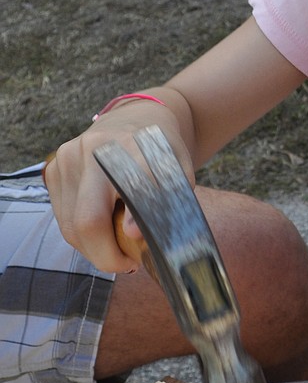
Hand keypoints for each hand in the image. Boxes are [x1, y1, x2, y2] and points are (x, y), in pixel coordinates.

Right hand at [43, 100, 193, 273]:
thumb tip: (133, 235)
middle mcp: (94, 149)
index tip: (137, 241)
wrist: (138, 118)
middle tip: (128, 264)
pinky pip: (62, 218)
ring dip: (93, 249)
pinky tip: (101, 231)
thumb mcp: (178, 171)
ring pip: (70, 227)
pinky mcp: (53, 168)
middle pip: (87, 221)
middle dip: (107, 256)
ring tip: (117, 251)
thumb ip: (167, 200)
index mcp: (133, 146)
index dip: (131, 221)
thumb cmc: (162, 154)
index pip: (128, 188)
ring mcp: (68, 157)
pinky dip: (81, 234)